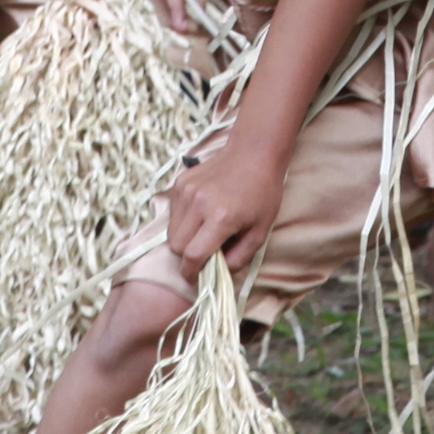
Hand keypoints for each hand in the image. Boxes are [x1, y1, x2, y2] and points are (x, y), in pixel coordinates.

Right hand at [165, 137, 286, 275]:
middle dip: (187, 257)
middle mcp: (199, 204)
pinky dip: (182, 220)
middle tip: (203, 253)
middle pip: (176, 246)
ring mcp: (186, 191)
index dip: (191, 273)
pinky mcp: (180, 182)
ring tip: (203, 231)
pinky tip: (200, 213)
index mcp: (221, 218)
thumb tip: (220, 273)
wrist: (254, 153)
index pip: (192, 256)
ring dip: (183, 238)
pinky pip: (173, 213)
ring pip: (171, 230)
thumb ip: (240, 258)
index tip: (196, 279)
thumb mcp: (260, 231)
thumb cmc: (262, 194)